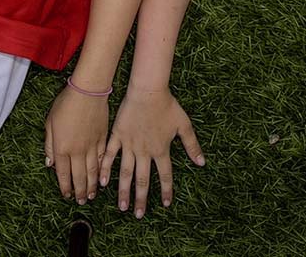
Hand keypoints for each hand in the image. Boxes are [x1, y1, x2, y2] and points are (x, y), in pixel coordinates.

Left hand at [44, 84, 109, 204]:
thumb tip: (49, 163)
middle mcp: (77, 151)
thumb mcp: (50, 123)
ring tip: (91, 195)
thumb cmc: (65, 104)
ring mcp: (92, 146)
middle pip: (79, 176)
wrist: (88, 91)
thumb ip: (50, 145)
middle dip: (79, 191)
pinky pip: (102, 160)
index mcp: (62, 148)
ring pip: (92, 171)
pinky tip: (102, 178)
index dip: (65, 186)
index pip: (63, 173)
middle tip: (80, 201)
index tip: (67, 195)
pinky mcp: (103, 139)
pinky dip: (102, 171)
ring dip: (91, 186)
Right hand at [102, 86, 203, 216]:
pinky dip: (106, 169)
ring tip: (122, 206)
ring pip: (125, 172)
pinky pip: (110, 155)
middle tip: (138, 215)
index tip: (166, 204)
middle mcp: (145, 151)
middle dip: (141, 199)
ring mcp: (130, 144)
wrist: (147, 90)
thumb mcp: (184, 124)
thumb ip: (192, 145)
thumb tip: (202, 163)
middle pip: (143, 179)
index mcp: (161, 149)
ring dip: (124, 190)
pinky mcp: (118, 135)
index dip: (166, 190)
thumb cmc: (167, 105)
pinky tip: (102, 182)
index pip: (165, 175)